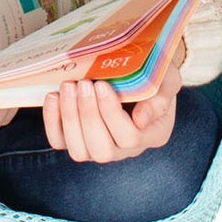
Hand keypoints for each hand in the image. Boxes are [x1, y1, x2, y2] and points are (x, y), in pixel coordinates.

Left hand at [43, 56, 184, 163]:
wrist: (140, 71)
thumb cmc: (156, 74)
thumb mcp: (168, 80)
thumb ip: (161, 98)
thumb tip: (140, 120)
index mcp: (151, 135)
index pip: (129, 137)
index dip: (112, 114)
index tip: (102, 84)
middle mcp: (124, 149)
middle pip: (101, 150)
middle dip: (88, 116)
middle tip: (83, 84)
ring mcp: (99, 146)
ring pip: (79, 150)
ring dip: (70, 117)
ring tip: (68, 86)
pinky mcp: (77, 138)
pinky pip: (60, 141)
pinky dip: (52, 121)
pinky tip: (53, 96)